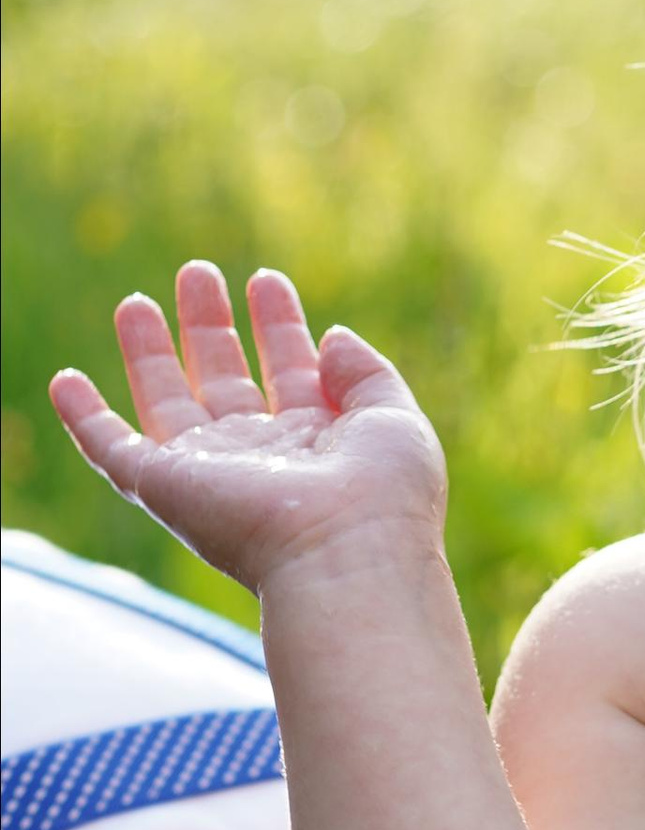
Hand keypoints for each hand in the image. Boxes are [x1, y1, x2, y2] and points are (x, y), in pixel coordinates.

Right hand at [49, 263, 446, 597]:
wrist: (344, 557)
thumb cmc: (383, 497)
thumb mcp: (394, 419)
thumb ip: (367, 372)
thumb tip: (333, 336)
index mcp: (319, 442)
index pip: (292, 372)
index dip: (279, 325)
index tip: (267, 280)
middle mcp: (262, 458)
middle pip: (226, 381)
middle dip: (210, 326)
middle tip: (198, 272)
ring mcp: (211, 473)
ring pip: (168, 404)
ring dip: (149, 354)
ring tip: (137, 301)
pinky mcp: (165, 488)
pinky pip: (110, 451)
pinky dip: (83, 419)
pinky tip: (65, 382)